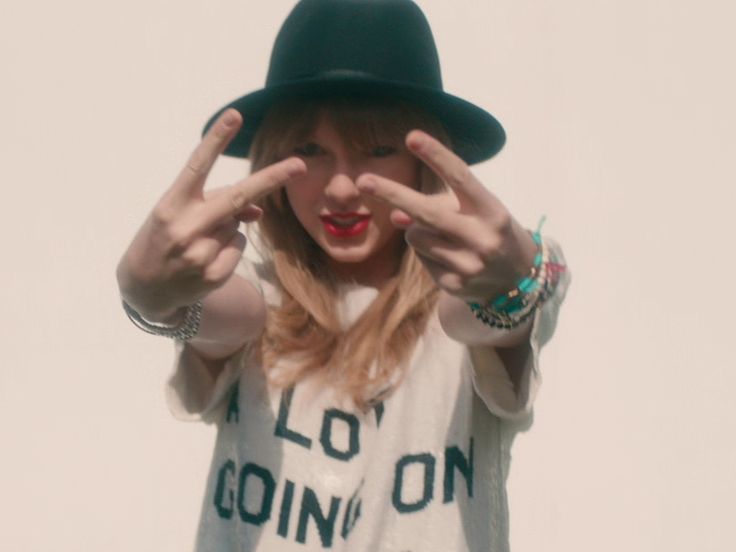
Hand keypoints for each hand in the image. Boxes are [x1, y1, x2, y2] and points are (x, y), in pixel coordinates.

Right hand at [116, 108, 305, 319]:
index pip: (197, 166)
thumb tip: (259, 209)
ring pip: (239, 224)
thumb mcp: (178, 214)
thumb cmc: (162, 239)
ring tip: (198, 241)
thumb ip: (214, 203)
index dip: (217, 140)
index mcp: (171, 204)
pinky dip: (229, 247)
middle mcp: (186, 227)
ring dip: (227, 227)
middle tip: (299, 165)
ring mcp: (201, 254)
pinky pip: (239, 245)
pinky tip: (205, 257)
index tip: (234, 116)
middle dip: (271, 179)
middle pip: (238, 196)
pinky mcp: (214, 274)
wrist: (144, 288)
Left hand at [356, 130, 536, 301]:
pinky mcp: (454, 284)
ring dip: (417, 230)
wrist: (518, 279)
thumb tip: (395, 217)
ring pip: (415, 236)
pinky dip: (426, 253)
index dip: (436, 155)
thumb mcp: (477, 211)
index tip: (412, 136)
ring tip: (444, 236)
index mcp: (492, 210)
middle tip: (363, 180)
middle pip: (427, 212)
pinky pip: (420, 259)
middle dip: (392, 194)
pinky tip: (449, 258)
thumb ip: (440, 205)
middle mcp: (482, 237)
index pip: (461, 177)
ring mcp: (468, 264)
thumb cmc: (490, 231)